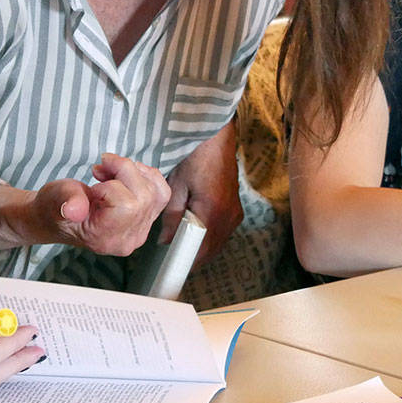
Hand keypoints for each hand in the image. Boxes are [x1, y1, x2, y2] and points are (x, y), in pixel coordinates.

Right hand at [32, 153, 170, 255]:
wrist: (57, 216)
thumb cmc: (55, 208)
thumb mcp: (55, 199)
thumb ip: (66, 201)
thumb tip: (73, 209)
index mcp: (106, 237)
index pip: (127, 205)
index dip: (111, 186)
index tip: (94, 186)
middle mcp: (128, 238)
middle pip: (145, 195)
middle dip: (124, 171)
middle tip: (101, 169)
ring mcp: (140, 229)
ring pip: (156, 191)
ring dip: (135, 171)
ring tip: (111, 171)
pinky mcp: (146, 218)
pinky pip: (160, 193)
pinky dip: (146, 176)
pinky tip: (125, 175)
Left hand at [161, 122, 241, 263]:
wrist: (215, 138)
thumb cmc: (194, 157)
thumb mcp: (176, 185)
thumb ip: (171, 216)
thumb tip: (166, 240)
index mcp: (213, 213)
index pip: (201, 251)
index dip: (186, 260)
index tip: (172, 263)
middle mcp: (229, 217)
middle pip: (211, 250)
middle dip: (193, 255)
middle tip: (173, 254)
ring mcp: (235, 213)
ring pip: (218, 241)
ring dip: (201, 246)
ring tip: (181, 241)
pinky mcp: (235, 207)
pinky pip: (222, 231)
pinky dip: (209, 235)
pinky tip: (194, 228)